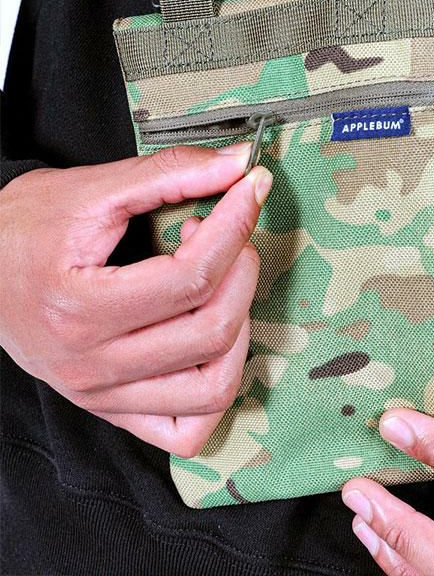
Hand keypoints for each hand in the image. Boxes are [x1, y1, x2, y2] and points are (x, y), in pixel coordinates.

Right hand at [0, 144, 271, 456]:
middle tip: (230, 233)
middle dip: (242, 270)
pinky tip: (212, 343)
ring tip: (220, 284)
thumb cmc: (23, 229)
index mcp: (79, 306)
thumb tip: (236, 165)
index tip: (248, 191)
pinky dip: (216, 390)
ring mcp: (103, 395)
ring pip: (212, 388)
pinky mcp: (112, 408)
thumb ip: (167, 173)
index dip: (235, 226)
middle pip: (211, 331)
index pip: (191, 277)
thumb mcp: (90, 190)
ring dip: (239, 327)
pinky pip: (186, 429)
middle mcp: (91, 364)